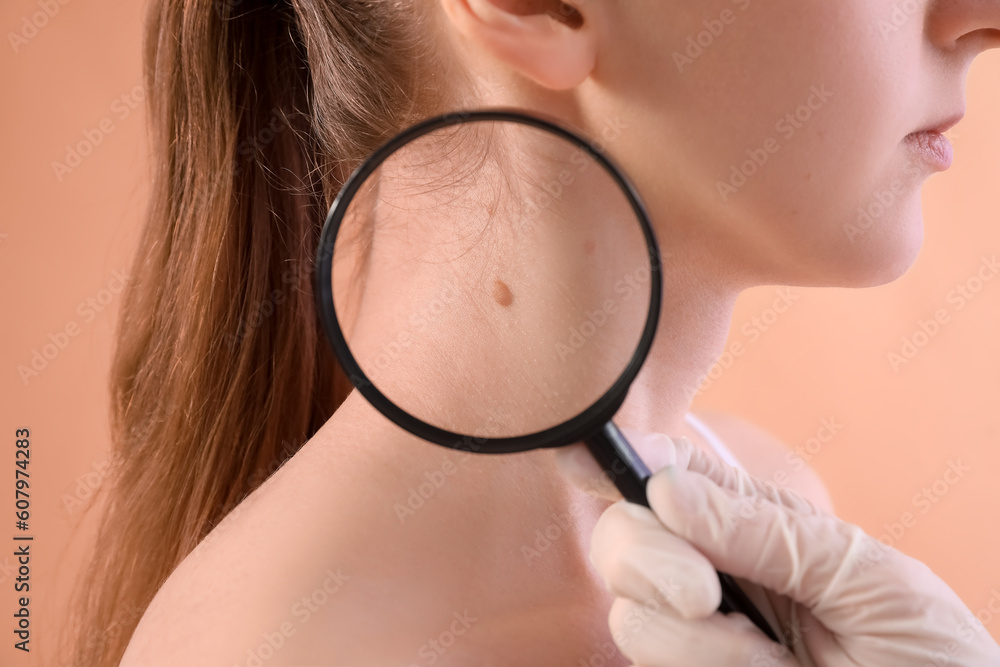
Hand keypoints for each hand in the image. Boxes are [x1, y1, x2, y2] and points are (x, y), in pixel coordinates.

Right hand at [555, 430, 999, 665]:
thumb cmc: (933, 657)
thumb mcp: (868, 577)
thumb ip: (768, 532)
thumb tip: (665, 490)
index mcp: (757, 528)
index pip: (669, 473)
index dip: (619, 458)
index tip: (586, 460)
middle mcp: (714, 577)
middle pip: (623, 539)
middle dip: (649, 557)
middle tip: (704, 593)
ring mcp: (699, 640)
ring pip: (632, 615)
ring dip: (697, 641)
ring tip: (770, 660)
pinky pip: (651, 664)